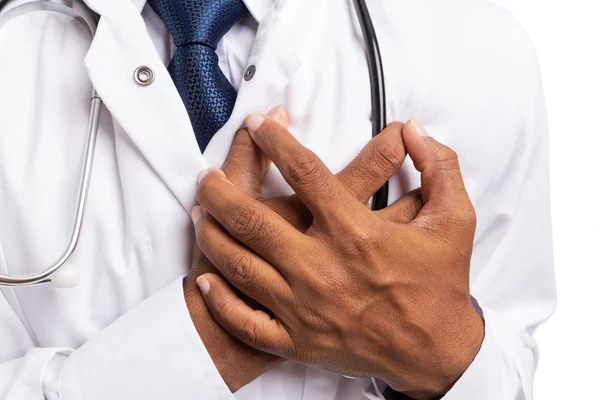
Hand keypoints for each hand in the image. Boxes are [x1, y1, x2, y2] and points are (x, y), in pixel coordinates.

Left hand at [194, 116, 483, 399]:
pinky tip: (207, 282)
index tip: (259, 123)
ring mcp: (304, 307)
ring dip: (212, 235)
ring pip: (239, 265)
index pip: (304, 173)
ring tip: (199, 213)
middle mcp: (321, 267)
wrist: (436, 352)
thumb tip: (416, 130)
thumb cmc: (442, 285)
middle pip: (252, 219)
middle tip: (206, 175)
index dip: (276, 141)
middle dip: (220, 190)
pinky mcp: (298, 340)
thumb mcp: (455, 220)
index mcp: (356, 233)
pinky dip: (221, 302)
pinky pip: (246, 321)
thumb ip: (440, 168)